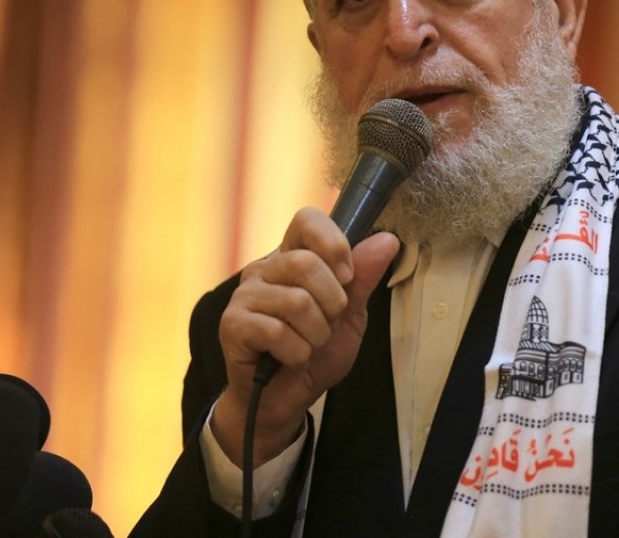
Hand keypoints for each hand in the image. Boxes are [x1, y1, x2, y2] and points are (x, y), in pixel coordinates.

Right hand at [210, 206, 398, 466]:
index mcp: (294, 256)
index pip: (307, 219)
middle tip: (326, 325)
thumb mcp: (351, 315)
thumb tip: (387, 240)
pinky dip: (296, 353)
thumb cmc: (317, 352)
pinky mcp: (232, 324)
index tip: (347, 276)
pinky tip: (289, 359)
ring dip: (316, 335)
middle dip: (331, 303)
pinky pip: (276, 331)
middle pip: (306, 263)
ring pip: (296, 302)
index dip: (333, 242)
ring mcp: (245, 295)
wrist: (286, 400)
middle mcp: (265, 268)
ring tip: (308, 345)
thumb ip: (364, 277)